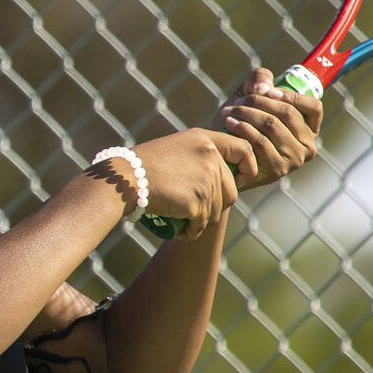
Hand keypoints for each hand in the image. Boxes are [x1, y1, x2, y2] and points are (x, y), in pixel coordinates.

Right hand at [118, 129, 258, 239]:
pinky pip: (202, 225)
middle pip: (231, 190)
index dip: (247, 166)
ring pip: (216, 211)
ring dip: (201, 220)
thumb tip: (226, 175)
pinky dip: (191, 232)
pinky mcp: (197, 202)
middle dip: (216, 204)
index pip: (243, 149)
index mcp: (205, 140)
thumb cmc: (145, 166)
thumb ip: (202, 155)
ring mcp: (205, 179)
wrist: (125, 179)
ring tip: (181, 216)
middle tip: (194, 208)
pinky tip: (179, 228)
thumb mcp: (178, 148)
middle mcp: (210, 157)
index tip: (239, 179)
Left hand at [211, 67, 321, 188]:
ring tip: (229, 111)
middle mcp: (307, 145)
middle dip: (258, 101)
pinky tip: (230, 124)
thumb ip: (260, 80)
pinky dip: (242, 128)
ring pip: (272, 125)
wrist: (226, 157)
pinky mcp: (277, 169)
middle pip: (288, 113)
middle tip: (238, 101)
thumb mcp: (252, 96)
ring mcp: (295, 159)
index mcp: (308, 128)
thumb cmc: (242, 124)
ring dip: (246, 113)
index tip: (267, 91)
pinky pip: (261, 141)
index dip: (291, 95)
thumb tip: (263, 88)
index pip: (314, 107)